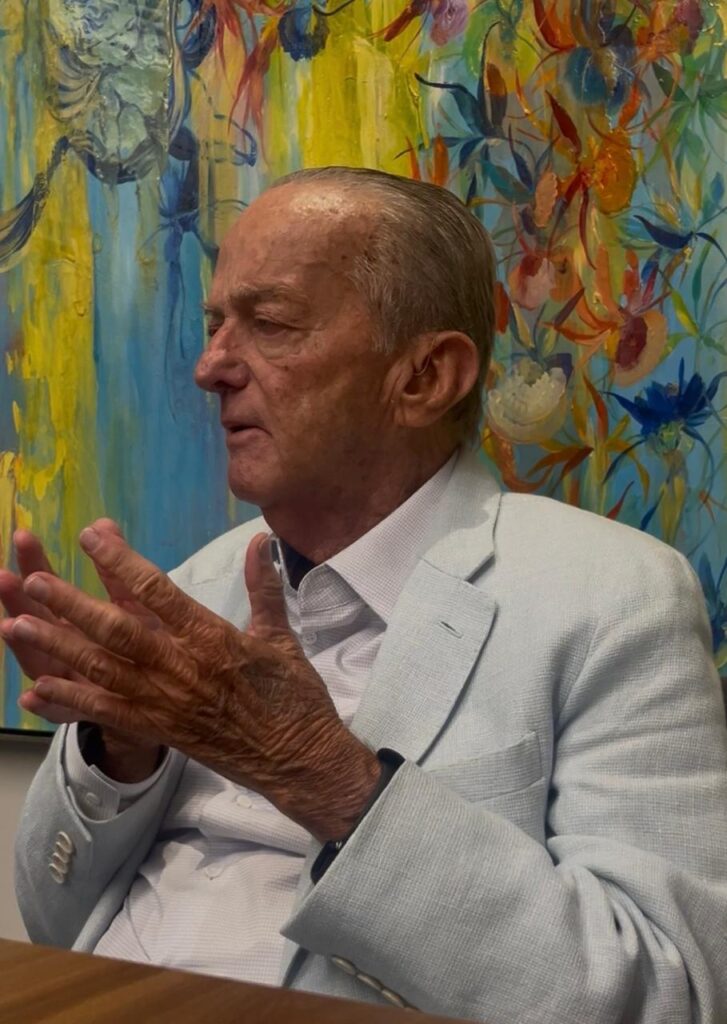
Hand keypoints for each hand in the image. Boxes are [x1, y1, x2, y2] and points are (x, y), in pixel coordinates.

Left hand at [6, 523, 379, 839]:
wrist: (298, 759)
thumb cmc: (293, 696)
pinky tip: (37, 689)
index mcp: (212, 638)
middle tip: (34, 582)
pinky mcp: (161, 730)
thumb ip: (263, 587)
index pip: (158, 592)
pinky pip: (107, 714)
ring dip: (59, 648)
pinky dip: (70, 702)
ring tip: (20, 625)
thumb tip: (260, 540)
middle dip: (72, 605)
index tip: (91, 537)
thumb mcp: (281, 636)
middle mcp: (182, 668)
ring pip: (103, 671)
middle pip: (116, 631)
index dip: (121, 562)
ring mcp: (167, 703)